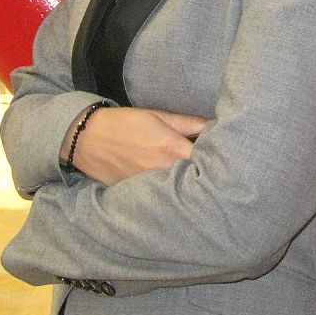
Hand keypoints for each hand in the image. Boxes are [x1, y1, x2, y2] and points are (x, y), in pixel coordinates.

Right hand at [70, 106, 208, 185]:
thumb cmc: (125, 123)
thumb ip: (189, 123)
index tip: (228, 158)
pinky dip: (168, 194)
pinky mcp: (137, 195)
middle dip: (206, 175)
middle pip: (194, 178)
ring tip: (196, 183)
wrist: (87, 138)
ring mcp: (149, 186)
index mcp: (171, 148)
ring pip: (178, 191)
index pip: (206, 160)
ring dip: (187, 187)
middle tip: (217, 173)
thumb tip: (215, 125)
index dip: (220, 161)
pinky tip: (173, 191)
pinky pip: (160, 197)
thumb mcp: (159, 116)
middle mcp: (162, 170)